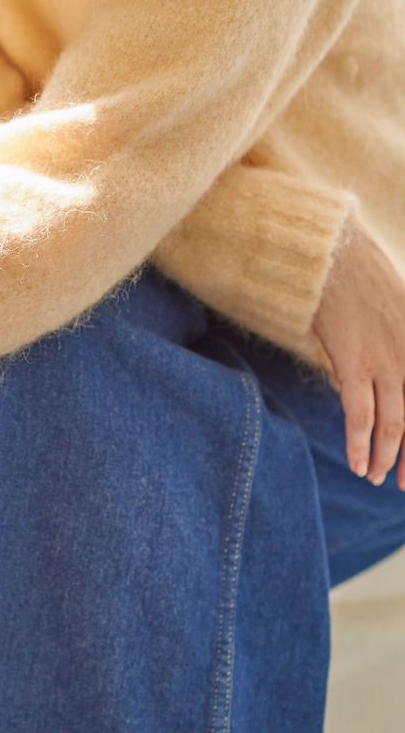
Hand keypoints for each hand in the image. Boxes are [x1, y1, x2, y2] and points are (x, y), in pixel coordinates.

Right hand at [312, 214, 404, 488]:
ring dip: (386, 458)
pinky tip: (358, 463)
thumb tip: (395, 376)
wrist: (334, 255)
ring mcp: (387, 361)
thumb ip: (401, 345)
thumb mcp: (402, 312)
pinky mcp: (354, 362)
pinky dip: (359, 443)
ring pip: (395, 424)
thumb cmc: (364, 280)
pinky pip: (360, 414)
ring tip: (376, 478)